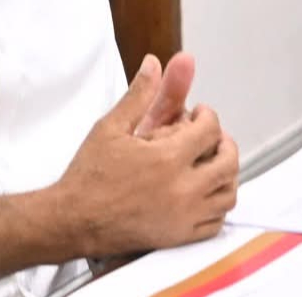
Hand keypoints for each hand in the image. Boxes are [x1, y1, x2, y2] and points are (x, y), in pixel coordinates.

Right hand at [51, 55, 239, 257]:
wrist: (74, 219)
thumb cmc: (89, 176)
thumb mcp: (111, 127)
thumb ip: (139, 95)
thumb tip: (153, 65)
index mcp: (167, 158)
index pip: (210, 129)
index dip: (207, 115)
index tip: (197, 113)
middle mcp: (182, 189)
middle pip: (228, 161)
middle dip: (223, 143)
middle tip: (211, 137)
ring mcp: (183, 216)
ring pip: (228, 193)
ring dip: (226, 174)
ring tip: (211, 162)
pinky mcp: (179, 236)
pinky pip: (216, 222)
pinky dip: (217, 205)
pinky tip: (204, 192)